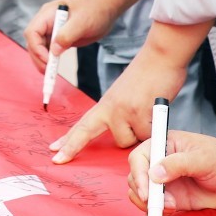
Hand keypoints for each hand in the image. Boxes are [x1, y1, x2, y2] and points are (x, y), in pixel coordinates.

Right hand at [24, 0, 122, 71]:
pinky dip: (50, 59)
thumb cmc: (95, 9)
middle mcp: (47, 22)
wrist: (106, 7)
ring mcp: (53, 30)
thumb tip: (54, 51)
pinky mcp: (60, 37)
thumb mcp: (82, 22)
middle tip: (48, 71)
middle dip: (38, 57)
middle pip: (33, 42)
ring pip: (39, 47)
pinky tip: (53, 68)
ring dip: (42, 60)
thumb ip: (67, 35)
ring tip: (50, 73)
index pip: (33, 32)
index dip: (36, 47)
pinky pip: (49, 50)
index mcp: (48, 14)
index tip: (48, 59)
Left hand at [49, 47, 190, 162]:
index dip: (68, 140)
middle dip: (72, 147)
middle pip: (86, 133)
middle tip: (57, 160)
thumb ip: (120, 114)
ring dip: (138, 135)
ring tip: (146, 115)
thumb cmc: (149, 76)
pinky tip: (155, 112)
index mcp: (106, 103)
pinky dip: (153, 129)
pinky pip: (146, 136)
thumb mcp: (125, 95)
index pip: (83, 124)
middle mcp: (110, 107)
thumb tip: (124, 134)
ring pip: (127, 141)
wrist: (161, 56)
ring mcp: (123, 111)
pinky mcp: (140, 114)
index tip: (54, 150)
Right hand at [126, 131, 215, 215]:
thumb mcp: (204, 158)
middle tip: (165, 204)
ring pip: (143, 197)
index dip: (139, 175)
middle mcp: (161, 164)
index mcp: (164, 145)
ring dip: (151, 208)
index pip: (139, 158)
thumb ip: (178, 164)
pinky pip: (156, 211)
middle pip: (137, 179)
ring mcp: (166, 184)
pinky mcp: (173, 200)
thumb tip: (154, 174)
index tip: (148, 192)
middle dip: (146, 195)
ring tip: (172, 208)